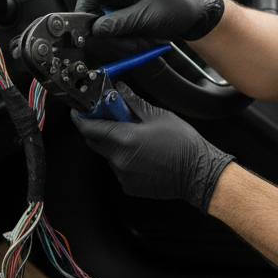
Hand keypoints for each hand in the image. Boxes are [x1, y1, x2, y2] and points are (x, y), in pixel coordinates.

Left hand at [71, 83, 233, 211]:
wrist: (197, 173)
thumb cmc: (182, 144)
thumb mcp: (158, 115)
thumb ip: (133, 103)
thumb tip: (119, 91)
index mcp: (124, 139)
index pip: (90, 128)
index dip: (82, 118)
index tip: (79, 111)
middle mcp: (119, 159)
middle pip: (96, 142)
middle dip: (99, 129)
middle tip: (112, 119)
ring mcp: (123, 175)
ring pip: (109, 156)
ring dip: (115, 145)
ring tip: (136, 138)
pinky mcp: (129, 186)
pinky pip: (119, 169)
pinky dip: (124, 159)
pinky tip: (142, 154)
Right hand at [76, 0, 223, 42]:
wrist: (199, 11)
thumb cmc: (181, 6)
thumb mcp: (149, 16)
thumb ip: (120, 23)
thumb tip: (95, 29)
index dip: (85, 9)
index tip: (87, 30)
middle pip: (99, 10)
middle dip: (113, 32)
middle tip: (131, 44)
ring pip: (108, 22)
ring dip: (124, 38)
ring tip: (145, 40)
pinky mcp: (130, 9)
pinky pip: (119, 26)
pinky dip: (129, 37)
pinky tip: (144, 38)